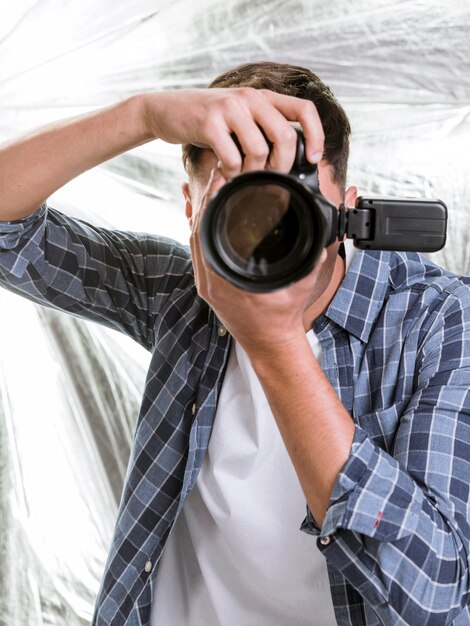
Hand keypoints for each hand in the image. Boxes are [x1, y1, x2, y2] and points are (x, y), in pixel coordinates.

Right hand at [143, 88, 323, 178]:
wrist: (165, 110)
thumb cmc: (207, 122)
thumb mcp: (239, 119)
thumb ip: (262, 131)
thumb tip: (288, 163)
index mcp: (262, 97)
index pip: (304, 109)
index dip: (316, 136)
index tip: (312, 160)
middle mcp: (250, 97)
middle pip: (284, 136)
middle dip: (281, 166)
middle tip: (270, 179)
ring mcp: (229, 108)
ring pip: (259, 150)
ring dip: (252, 172)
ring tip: (240, 175)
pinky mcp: (209, 122)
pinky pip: (233, 157)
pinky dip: (231, 173)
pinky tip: (224, 172)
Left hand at [190, 167, 329, 355]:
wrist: (270, 343)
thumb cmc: (282, 317)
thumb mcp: (299, 286)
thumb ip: (311, 261)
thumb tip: (324, 238)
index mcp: (226, 279)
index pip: (207, 230)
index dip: (212, 201)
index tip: (220, 179)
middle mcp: (210, 282)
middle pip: (197, 231)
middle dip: (206, 200)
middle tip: (218, 176)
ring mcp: (207, 285)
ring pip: (195, 241)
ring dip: (203, 214)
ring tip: (214, 190)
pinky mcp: (208, 287)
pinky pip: (199, 253)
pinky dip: (203, 231)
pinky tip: (211, 217)